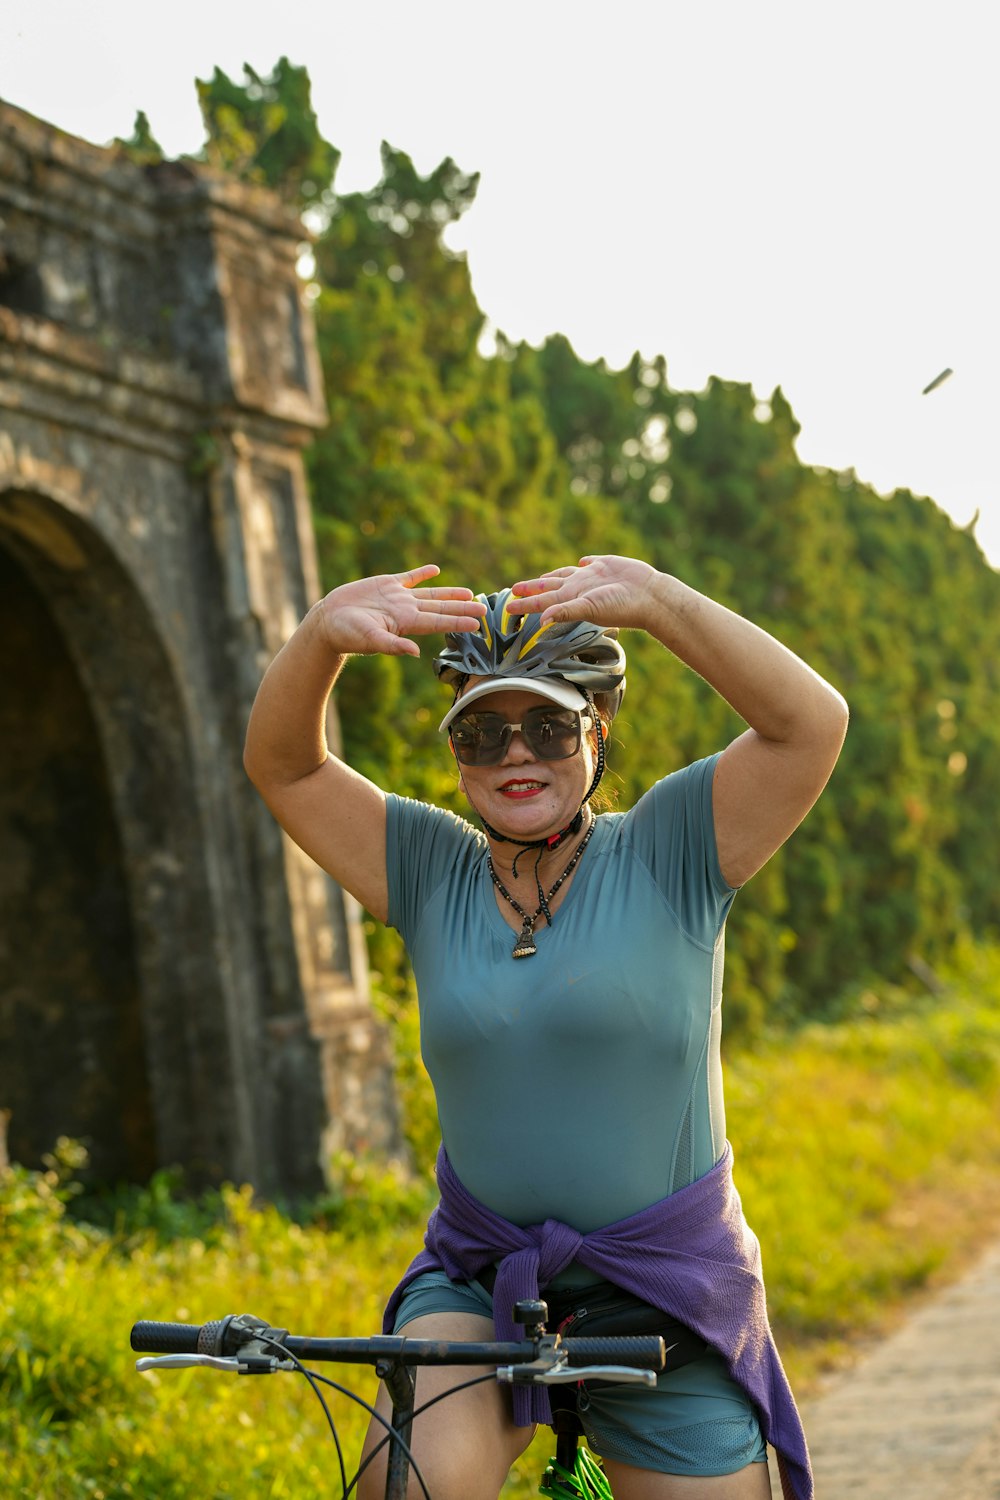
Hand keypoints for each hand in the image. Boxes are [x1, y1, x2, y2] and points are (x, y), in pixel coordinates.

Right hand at [317, 565, 484, 657]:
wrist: (329, 620)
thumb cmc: (347, 634)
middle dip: (463, 608)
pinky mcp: (386, 585)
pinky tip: (436, 570)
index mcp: (406, 623)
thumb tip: (415, 653)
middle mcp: (406, 610)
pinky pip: (409, 578)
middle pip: (441, 608)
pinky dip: (423, 574)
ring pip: (430, 594)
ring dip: (450, 593)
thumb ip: (392, 646)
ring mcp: (398, 597)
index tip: (478, 623)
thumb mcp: (370, 641)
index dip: (458, 621)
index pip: (438, 622)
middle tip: (484, 607)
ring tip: (469, 592)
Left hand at [507, 555, 659, 629]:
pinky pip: (592, 563)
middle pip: (549, 587)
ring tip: (542, 579)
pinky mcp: (608, 565)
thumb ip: (565, 612)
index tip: (506, 607)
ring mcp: (592, 576)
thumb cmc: (621, 606)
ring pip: (566, 575)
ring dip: (553, 577)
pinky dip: (584, 563)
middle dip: (532, 588)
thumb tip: (541, 621)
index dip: (524, 603)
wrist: (650, 597)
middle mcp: (579, 587)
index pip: (541, 601)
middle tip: (515, 590)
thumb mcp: (590, 609)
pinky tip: (581, 562)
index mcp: (572, 598)